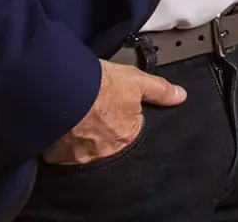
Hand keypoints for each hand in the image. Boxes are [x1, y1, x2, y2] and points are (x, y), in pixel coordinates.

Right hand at [41, 59, 186, 164]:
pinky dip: (61, 143)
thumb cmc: (98, 84)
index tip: (110, 110)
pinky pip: (61, 153)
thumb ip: (159, 90)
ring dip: (81, 138)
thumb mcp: (135, 80)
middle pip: (105, 143)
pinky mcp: (56, 157)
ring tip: (74, 119)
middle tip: (91, 113)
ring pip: (83, 149)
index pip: (127, 132)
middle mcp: (106, 152)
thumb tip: (181, 96)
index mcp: (127, 136)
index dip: (119, 119)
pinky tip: (60, 127)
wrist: (59, 89)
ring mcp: (80, 157)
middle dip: (100, 132)